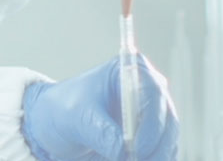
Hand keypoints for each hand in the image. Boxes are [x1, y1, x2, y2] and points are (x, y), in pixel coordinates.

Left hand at [21, 55, 178, 160]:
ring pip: (168, 141)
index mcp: (130, 71)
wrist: (54, 124)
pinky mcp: (151, 137)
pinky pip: (162, 153)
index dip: (151, 123)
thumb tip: (124, 151)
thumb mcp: (78, 118)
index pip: (153, 94)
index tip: (136, 149)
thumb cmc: (64, 109)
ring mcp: (152, 115)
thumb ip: (102, 133)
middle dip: (156, 148)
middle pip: (167, 121)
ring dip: (156, 158)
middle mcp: (148, 91)